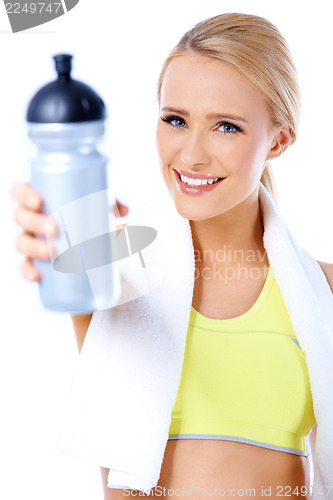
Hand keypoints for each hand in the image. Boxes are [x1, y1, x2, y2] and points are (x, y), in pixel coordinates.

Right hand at [11, 181, 129, 281]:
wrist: (93, 249)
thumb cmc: (90, 218)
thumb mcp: (100, 207)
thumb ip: (111, 204)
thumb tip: (123, 211)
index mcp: (39, 200)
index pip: (19, 191)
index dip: (23, 194)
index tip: (39, 201)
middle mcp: (30, 220)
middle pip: (20, 217)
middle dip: (34, 223)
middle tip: (55, 229)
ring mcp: (31, 241)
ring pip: (22, 243)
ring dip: (33, 248)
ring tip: (52, 252)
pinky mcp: (36, 262)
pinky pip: (25, 268)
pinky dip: (29, 272)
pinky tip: (37, 276)